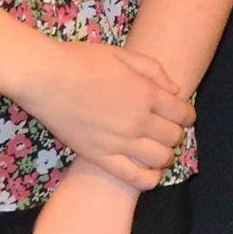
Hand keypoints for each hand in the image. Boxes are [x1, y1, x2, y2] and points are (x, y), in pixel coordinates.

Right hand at [14, 42, 192, 190]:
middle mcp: (138, 120)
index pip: (182, 113)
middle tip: (167, 129)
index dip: (187, 115)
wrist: (46, 77)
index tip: (182, 114)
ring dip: (165, 155)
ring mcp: (119, 141)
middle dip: (176, 134)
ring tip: (157, 149)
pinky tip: (149, 173)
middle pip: (173, 137)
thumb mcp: (124, 54)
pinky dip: (149, 179)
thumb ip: (153, 71)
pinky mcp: (99, 157)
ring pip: (160, 159)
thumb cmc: (83, 60)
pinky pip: (133, 177)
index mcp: (147, 93)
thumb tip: (175, 90)